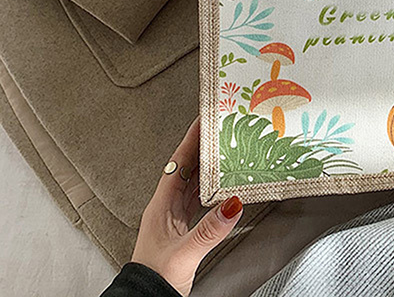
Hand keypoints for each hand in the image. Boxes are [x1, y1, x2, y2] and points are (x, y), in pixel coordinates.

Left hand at [131, 118, 242, 295]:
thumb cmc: (154, 279)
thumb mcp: (185, 253)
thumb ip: (210, 229)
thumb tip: (232, 204)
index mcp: (161, 206)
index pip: (177, 163)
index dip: (190, 140)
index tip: (202, 121)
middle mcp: (166, 208)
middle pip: (187, 168)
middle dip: (203, 148)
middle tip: (220, 131)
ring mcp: (174, 218)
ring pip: (193, 183)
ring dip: (209, 167)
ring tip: (225, 152)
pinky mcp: (183, 230)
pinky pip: (199, 200)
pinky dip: (212, 189)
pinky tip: (223, 188)